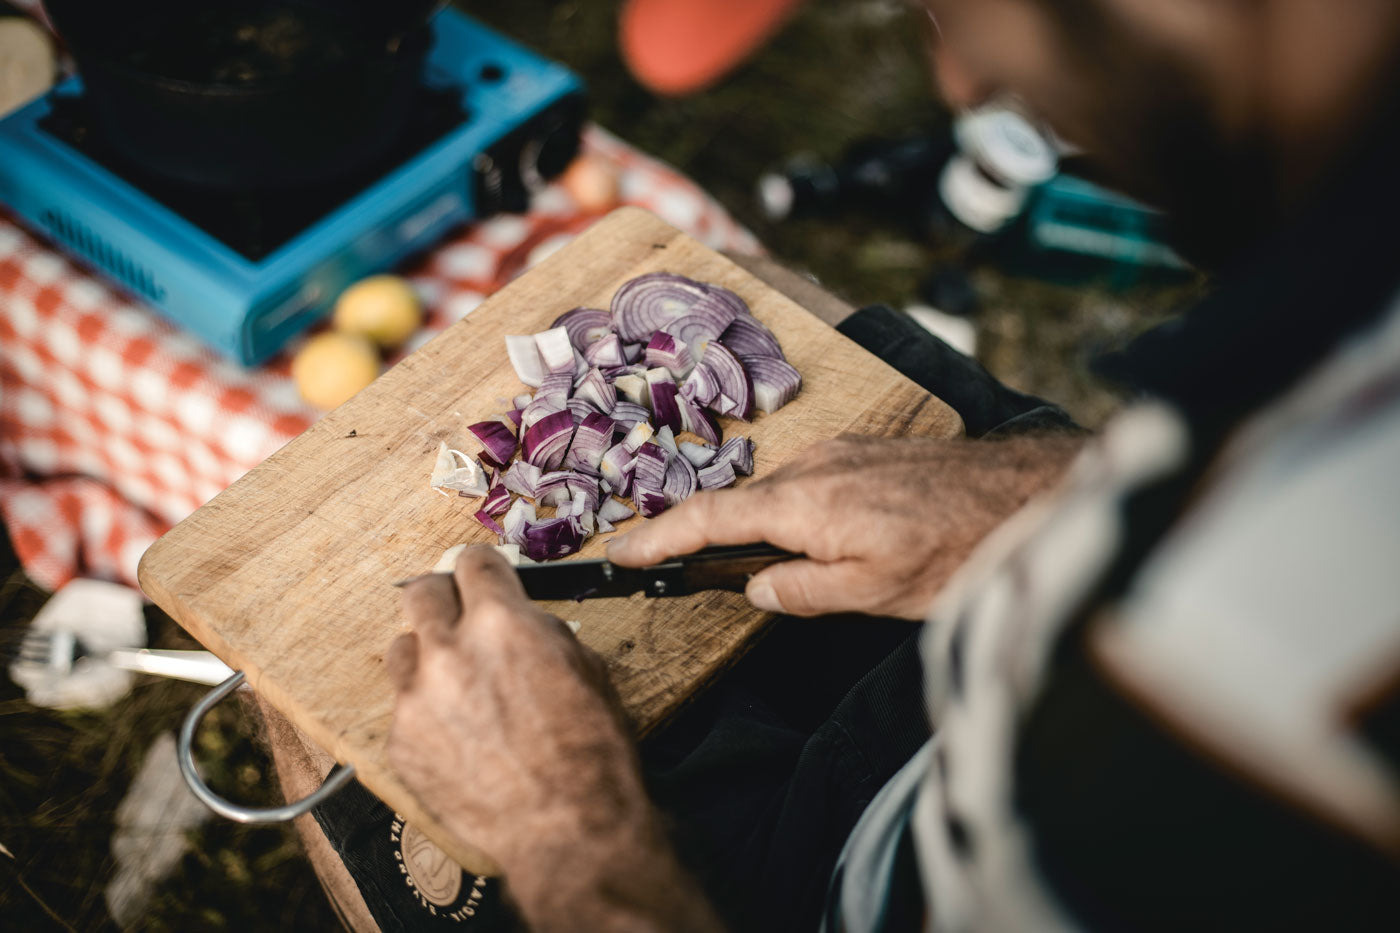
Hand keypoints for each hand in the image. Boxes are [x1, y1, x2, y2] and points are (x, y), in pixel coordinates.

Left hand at [386, 546, 720, 930]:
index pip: (473, 563)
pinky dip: (426, 713)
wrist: (567, 829)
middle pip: (421, 593)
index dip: (481, 568)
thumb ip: (542, 633)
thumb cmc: (589, 758)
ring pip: (401, 649)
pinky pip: (403, 708)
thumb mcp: (587, 670)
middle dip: (443, 598)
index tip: (480, 575)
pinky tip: (458, 734)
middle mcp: (449, 652)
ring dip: (426, 657)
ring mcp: (417, 699)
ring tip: (456, 682)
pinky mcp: (401, 743)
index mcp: (500, 624)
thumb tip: (524, 622)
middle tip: (456, 613)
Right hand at [608, 434, 1082, 619]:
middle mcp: (813, 467)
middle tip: (666, 564)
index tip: (620, 551)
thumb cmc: (959, 549)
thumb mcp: (876, 594)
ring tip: (739, 561)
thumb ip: (804, 592)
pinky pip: (806, 479)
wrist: (1027, 495)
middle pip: (737, 504)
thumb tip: (757, 590)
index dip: (659, 538)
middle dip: (698, 533)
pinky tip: (803, 533)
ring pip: (774, 492)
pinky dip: (786, 507)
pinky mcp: (865, 450)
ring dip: (749, 523)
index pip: (709, 521)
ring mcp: (840, 452)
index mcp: (804, 505)